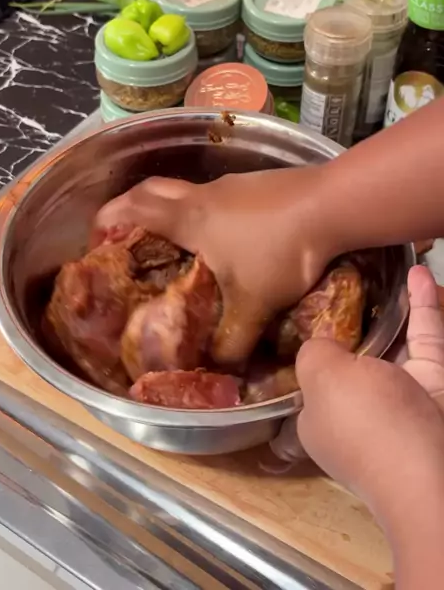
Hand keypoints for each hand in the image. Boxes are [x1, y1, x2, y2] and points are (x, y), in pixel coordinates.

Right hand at [92, 167, 334, 363]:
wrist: (330, 205)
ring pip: (187, 191)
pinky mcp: (255, 184)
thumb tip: (219, 368)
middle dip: (130, 208)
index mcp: (189, 219)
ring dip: (173, 211)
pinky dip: (207, 213)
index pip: (132, 209)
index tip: (97, 241)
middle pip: (151, 189)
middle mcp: (203, 195)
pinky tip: (228, 238)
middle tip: (126, 235)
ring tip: (178, 244)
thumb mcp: (254, 306)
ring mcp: (230, 185)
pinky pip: (217, 196)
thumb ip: (232, 342)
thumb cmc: (280, 251)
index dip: (108, 221)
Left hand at [272, 266, 443, 522]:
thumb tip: (320, 339)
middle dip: (354, 316)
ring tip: (384, 265)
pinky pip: (425, 337)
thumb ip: (313, 351)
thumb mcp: (321, 380)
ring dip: (391, 305)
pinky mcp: (435, 384)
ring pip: (392, 341)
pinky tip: (418, 273)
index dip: (306, 342)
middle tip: (349, 273)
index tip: (304, 302)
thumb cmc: (368, 423)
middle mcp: (357, 408)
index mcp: (319, 418)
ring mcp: (399, 396)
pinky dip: (422, 305)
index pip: (306, 379)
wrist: (439, 470)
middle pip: (352, 355)